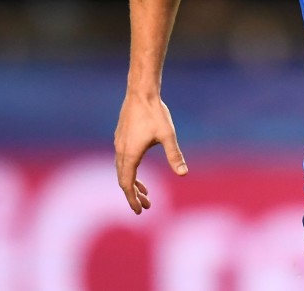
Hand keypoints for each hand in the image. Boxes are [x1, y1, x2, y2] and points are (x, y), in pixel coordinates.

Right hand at [114, 92, 187, 213]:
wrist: (141, 92)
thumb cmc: (155, 113)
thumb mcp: (168, 135)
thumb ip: (174, 155)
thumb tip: (183, 174)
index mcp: (130, 154)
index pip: (127, 184)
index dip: (132, 199)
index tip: (139, 211)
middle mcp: (121, 150)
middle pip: (123, 179)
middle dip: (134, 194)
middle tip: (147, 205)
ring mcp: (119, 143)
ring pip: (122, 169)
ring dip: (132, 182)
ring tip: (146, 192)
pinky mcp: (121, 136)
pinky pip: (122, 160)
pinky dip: (130, 170)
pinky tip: (139, 168)